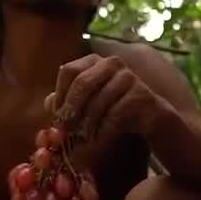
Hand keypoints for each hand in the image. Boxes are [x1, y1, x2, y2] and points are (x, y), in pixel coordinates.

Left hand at [46, 54, 170, 145]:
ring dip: (87, 125)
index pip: (68, 71)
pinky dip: (103, 130)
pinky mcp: (141, 95)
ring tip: (84, 138)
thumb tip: (48, 103)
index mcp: (95, 61)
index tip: (57, 117)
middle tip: (66, 131)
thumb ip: (68, 102)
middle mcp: (112, 63)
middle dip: (71, 110)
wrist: (152, 119)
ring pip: (98, 103)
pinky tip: (100, 137)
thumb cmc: (115, 110)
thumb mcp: (89, 105)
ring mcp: (129, 77)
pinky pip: (115, 115)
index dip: (60, 96)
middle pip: (82, 83)